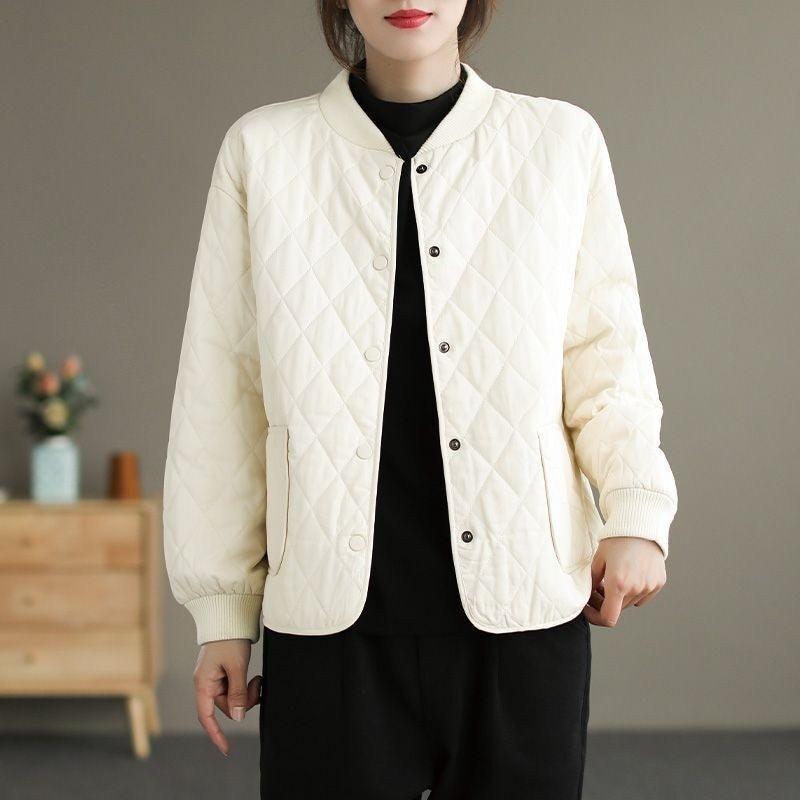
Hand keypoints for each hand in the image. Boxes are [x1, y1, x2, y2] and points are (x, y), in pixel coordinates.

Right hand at [193, 639, 261, 755]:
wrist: (230, 617)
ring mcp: (215, 678)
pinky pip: (235, 688)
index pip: (206, 716)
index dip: (216, 734)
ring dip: (247, 693)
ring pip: (233, 698)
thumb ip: (237, 693)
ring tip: (258, 679)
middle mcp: (206, 683)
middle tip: (258, 685)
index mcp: (203, 683)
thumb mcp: (237, 667)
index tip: (226, 749)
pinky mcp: (224, 672)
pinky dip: (246, 687)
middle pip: (225, 707)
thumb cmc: (230, 640)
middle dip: (243, 702)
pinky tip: (255, 678)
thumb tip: (238, 718)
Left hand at [583, 537, 665, 626]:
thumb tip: (588, 597)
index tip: (588, 608)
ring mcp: (649, 586)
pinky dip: (634, 591)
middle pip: (618, 608)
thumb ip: (592, 582)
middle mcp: (636, 588)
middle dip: (605, 602)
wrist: (640, 526)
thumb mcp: (598, 560)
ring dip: (620, 596)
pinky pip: (643, 595)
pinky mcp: (658, 583)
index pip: (608, 618)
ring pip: (630, 602)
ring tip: (613, 578)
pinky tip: (629, 574)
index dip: (595, 617)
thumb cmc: (615, 540)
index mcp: (618, 584)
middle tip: (597, 587)